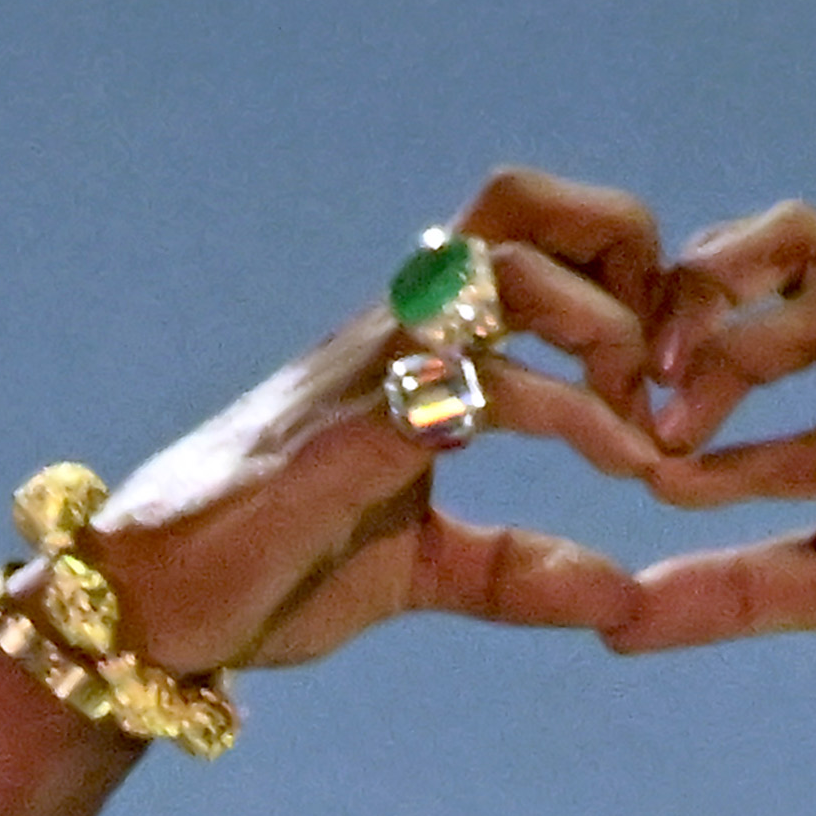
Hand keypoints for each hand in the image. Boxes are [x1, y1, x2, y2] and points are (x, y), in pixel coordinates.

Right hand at [70, 167, 672, 680]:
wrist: (150, 607)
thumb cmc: (271, 569)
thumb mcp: (424, 572)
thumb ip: (518, 571)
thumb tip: (622, 595)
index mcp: (415, 346)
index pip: (528, 237)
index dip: (616, 278)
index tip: (662, 383)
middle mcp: (397, 334)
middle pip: (524, 208)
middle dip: (622, 265)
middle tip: (665, 376)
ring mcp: (370, 375)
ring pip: (507, 274)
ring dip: (605, 334)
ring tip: (644, 432)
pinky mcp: (350, 438)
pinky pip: (471, 386)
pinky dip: (567, 415)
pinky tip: (616, 467)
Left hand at [600, 201, 815, 733]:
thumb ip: (732, 587)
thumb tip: (616, 616)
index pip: (786, 251)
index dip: (692, 291)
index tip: (625, 372)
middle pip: (802, 234)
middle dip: (700, 284)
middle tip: (633, 373)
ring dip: (724, 357)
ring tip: (658, 434)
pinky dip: (758, 459)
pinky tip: (688, 493)